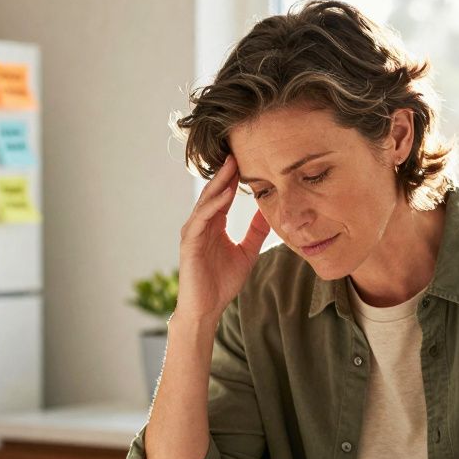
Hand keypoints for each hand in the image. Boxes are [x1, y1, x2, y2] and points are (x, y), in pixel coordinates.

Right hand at [173, 155, 271, 323]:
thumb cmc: (222, 283)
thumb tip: (269, 213)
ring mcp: (193, 232)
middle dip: (225, 171)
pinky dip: (212, 205)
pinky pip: (201, 218)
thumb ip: (255, 232)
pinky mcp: (189, 243)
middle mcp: (201, 224)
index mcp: (213, 224)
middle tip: (238, 149)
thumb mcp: (247, 253)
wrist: (206, 308)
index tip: (248, 157)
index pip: (223, 194)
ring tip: (231, 165)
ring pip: (206, 201)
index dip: (234, 177)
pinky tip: (224, 193)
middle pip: (213, 191)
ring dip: (219, 182)